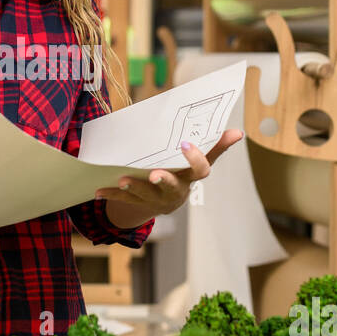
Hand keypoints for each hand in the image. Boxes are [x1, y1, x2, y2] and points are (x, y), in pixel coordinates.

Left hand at [93, 129, 243, 216]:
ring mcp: (156, 200)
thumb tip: (238, 132)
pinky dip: (110, 194)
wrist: (165, 201)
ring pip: (145, 195)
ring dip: (134, 187)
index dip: (194, 159)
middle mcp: (175, 192)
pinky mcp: (138, 204)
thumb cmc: (183, 174)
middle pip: (171, 188)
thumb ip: (215, 146)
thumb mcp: (198, 162)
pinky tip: (98, 190)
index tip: (186, 144)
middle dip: (163, 181)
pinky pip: (124, 200)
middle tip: (154, 174)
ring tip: (122, 179)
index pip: (200, 171)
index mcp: (190, 178)